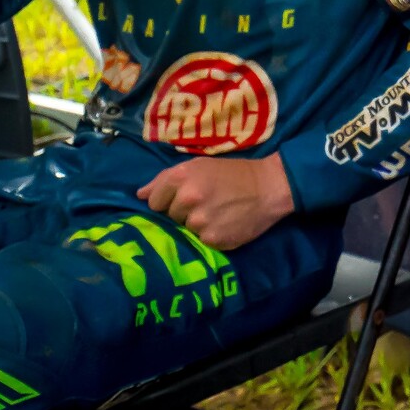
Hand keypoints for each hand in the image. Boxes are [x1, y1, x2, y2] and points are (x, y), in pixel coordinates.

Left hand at [137, 154, 295, 250]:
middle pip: (169, 217)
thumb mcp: (199, 166)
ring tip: (218, 214)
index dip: (169, 200)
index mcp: (180, 177)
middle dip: (183, 213)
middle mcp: (187, 199)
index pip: (153, 202)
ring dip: (197, 225)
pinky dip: (211, 236)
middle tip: (207, 203)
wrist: (270, 187)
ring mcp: (199, 221)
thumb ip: (165, 179)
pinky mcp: (213, 239)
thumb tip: (139, 195)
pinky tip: (225, 224)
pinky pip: (201, 242)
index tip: (188, 197)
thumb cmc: (233, 174)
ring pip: (184, 231)